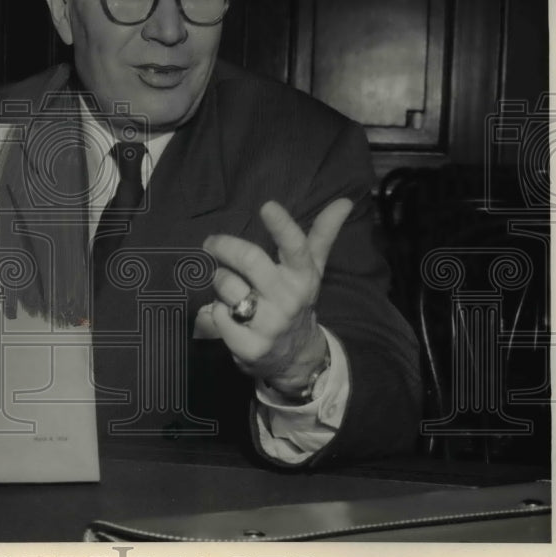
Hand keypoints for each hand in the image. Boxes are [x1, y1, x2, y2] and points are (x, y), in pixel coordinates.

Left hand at [201, 198, 352, 390]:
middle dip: (224, 246)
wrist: (296, 356)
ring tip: (227, 285)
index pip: (296, 247)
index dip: (282, 226)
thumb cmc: (296, 299)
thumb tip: (344, 200)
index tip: (267, 206)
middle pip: (250, 260)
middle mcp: (288, 299)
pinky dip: (217, 310)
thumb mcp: (312, 269)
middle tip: (211, 243)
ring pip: (227, 285)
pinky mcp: (249, 346)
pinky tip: (230, 315)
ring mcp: (269, 325)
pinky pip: (217, 314)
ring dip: (219, 280)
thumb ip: (323, 234)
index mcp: (303, 276)